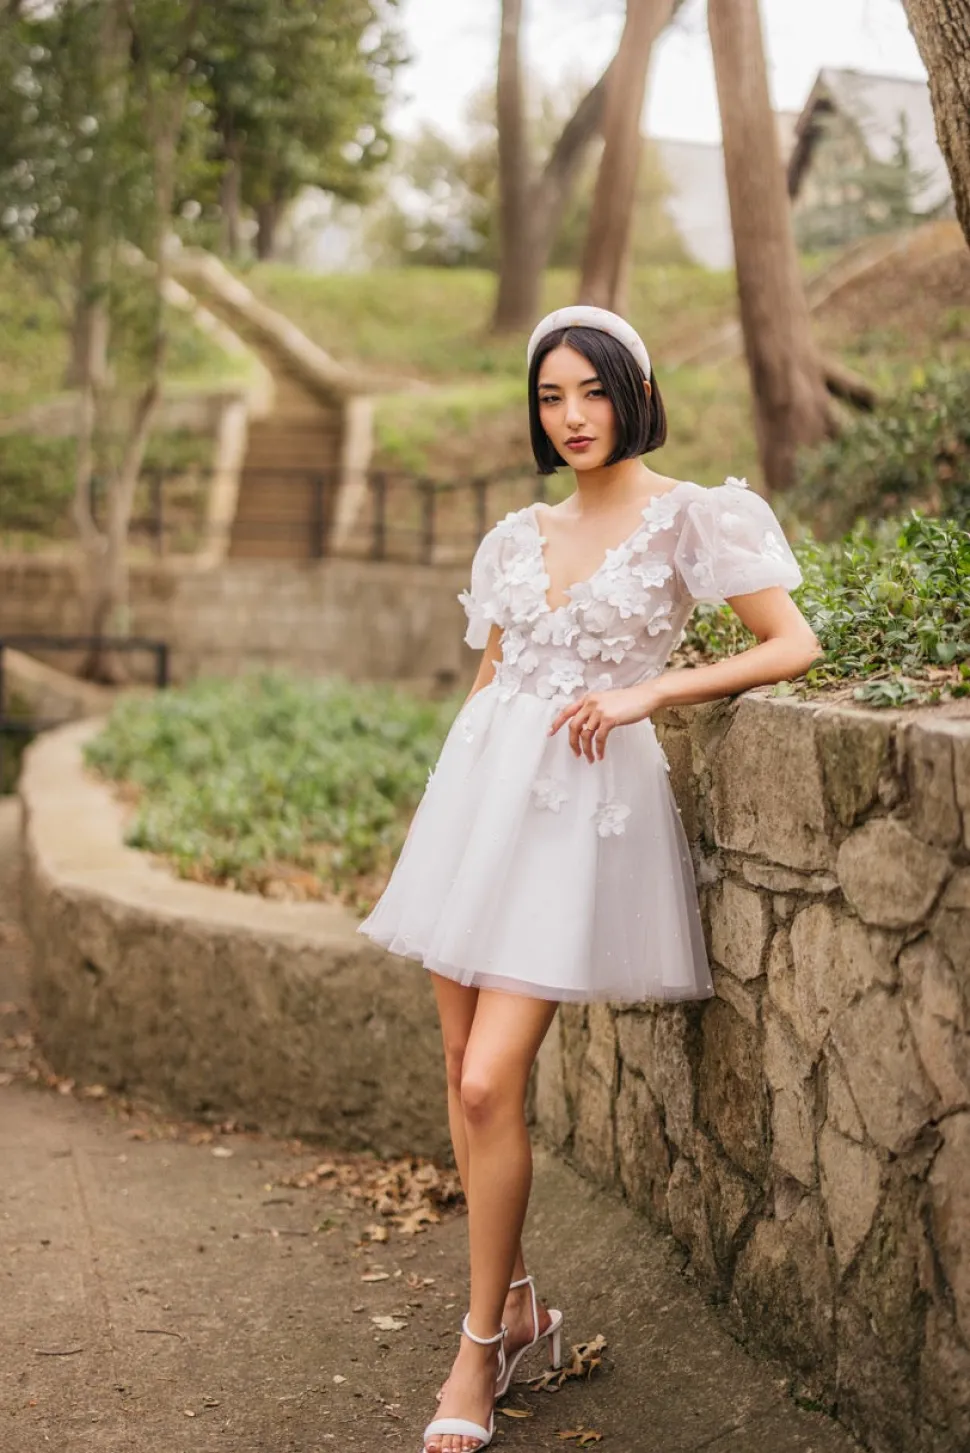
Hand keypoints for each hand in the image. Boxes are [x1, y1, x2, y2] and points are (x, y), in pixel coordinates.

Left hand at [548, 680, 665, 761]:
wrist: (645, 696)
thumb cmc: (628, 700)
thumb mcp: (606, 701)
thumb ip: (594, 709)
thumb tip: (586, 725)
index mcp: (588, 698)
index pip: (566, 711)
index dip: (557, 723)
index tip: (550, 733)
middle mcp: (591, 703)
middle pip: (573, 726)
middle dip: (573, 743)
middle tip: (576, 754)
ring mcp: (599, 711)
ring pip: (585, 735)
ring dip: (586, 750)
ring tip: (590, 759)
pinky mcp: (609, 719)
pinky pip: (599, 738)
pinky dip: (599, 749)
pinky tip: (600, 755)